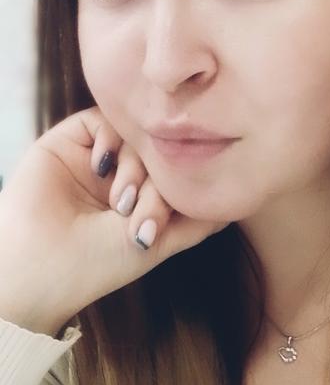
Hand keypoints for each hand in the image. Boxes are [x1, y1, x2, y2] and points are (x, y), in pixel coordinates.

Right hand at [0, 106, 227, 334]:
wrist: (39, 264)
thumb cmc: (96, 264)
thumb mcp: (159, 245)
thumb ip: (197, 222)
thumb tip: (236, 203)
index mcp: (144, 204)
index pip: (179, 178)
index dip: (178, 194)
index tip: (155, 229)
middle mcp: (124, 179)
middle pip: (163, 156)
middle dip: (157, 186)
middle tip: (137, 217)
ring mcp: (99, 159)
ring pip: (138, 138)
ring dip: (137, 167)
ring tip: (118, 202)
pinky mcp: (71, 140)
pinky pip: (105, 120)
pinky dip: (112, 141)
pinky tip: (101, 168)